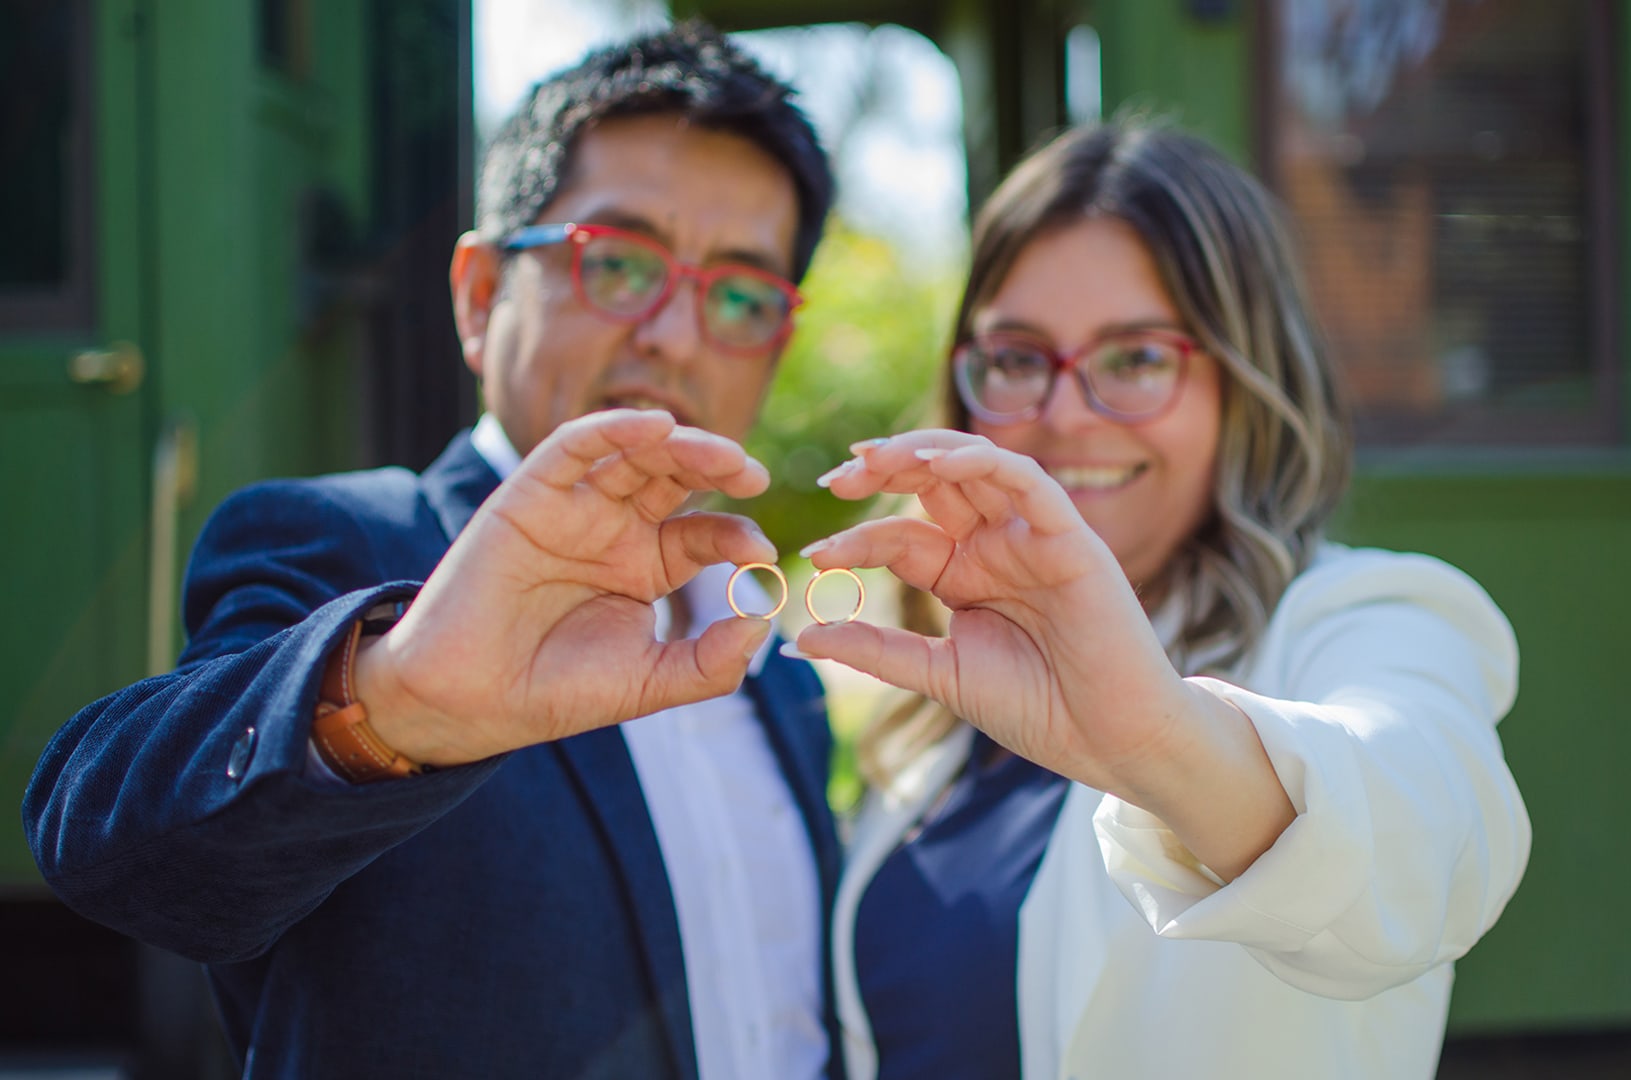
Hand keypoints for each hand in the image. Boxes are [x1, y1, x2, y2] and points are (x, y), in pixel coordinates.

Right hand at [356, 409, 777, 763]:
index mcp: (646, 566)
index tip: (762, 553)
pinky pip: (573, 447)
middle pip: (676, 479)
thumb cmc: (556, 691)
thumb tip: (764, 622)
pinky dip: (611, 429)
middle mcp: (614, 528)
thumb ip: (712, 663)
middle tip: (753, 476)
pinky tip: (654, 427)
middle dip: (718, 469)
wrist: (471, 701)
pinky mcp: (529, 495)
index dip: (737, 535)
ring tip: (722, 455)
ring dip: (680, 444)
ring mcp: (573, 508)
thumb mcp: (650, 683)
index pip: (704, 533)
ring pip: (634, 454)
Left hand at [800, 430, 1295, 878]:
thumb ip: (878, 651)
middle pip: (932, 486)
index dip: (856, 538)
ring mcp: (1033, 537)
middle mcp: (996, 546)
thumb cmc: (1039, 709)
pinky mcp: (1071, 539)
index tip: (815, 556)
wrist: (1112, 742)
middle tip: (836, 479)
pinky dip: (985, 465)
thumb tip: (802, 637)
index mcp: (965, 574)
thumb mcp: (942, 675)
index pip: (900, 537)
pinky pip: (1028, 482)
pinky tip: (939, 464)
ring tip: (875, 458)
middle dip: (883, 471)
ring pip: (975, 468)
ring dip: (924, 454)